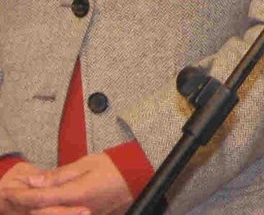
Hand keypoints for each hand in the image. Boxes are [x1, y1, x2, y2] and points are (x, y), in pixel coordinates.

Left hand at [2, 154, 129, 214]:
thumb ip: (59, 174)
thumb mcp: (87, 163)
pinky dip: (55, 210)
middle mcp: (77, 210)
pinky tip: (54, 203)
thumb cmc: (117, 166)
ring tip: (37, 197)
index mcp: (75, 194)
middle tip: (21, 193)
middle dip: (29, 203)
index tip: (15, 189)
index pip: (40, 199)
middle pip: (43, 212)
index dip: (24, 195)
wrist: (139, 176)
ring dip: (41, 208)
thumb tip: (36, 180)